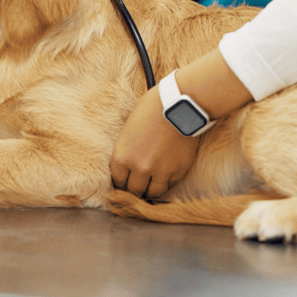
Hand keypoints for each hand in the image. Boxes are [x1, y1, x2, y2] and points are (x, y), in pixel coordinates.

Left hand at [110, 85, 199, 200]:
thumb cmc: (152, 108)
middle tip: (139, 185)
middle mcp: (139, 168)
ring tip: (153, 184)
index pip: (117, 181)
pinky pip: (170, 184)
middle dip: (135, 188)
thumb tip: (128, 163)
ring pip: (153, 192)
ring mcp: (160, 171)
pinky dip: (168, 180)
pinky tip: (167, 172)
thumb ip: (127, 149)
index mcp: (122, 156)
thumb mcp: (129, 128)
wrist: (179, 104)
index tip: (125, 181)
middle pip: (134, 190)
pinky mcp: (178, 170)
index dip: (121, 182)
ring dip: (152, 189)